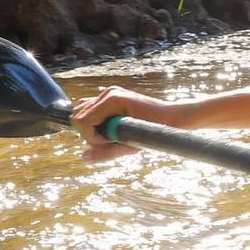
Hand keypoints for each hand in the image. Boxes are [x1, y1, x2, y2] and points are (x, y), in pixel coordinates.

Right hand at [69, 85, 194, 161]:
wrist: (171, 117)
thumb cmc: (154, 131)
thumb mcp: (131, 145)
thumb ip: (106, 152)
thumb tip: (83, 157)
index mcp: (112, 100)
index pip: (82, 121)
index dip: (92, 138)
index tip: (110, 141)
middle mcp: (108, 93)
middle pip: (78, 116)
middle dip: (91, 132)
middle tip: (112, 138)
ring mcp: (108, 92)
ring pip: (81, 111)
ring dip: (92, 127)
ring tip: (113, 132)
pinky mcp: (110, 95)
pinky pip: (90, 108)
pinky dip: (95, 120)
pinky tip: (111, 125)